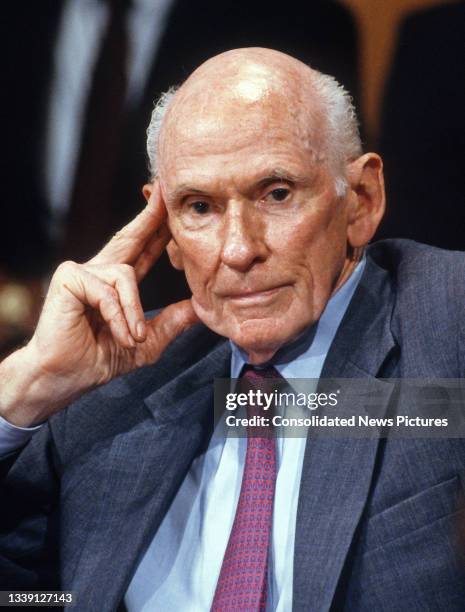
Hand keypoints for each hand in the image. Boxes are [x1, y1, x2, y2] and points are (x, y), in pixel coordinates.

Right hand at [0, 183, 198, 425]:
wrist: (65, 377)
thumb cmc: (98, 359)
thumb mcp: (146, 342)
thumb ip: (171, 323)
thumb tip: (200, 308)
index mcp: (115, 283)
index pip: (142, 249)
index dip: (157, 228)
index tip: (171, 206)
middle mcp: (99, 271)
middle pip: (130, 237)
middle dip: (150, 214)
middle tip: (167, 190)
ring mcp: (82, 271)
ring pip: (125, 275)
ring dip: (133, 312)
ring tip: (132, 338)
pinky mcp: (69, 277)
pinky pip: (108, 290)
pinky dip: (118, 316)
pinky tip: (118, 334)